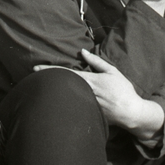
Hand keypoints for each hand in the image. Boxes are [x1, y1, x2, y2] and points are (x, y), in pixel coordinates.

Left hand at [34, 50, 164, 138]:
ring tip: (43, 87)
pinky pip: (72, 104)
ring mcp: (84, 103)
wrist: (130, 112)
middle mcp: (84, 92)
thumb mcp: (112, 71)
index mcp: (89, 80)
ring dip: (53, 91)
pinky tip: (56, 100)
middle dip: (47, 80)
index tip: (35, 68)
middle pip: (61, 85)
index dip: (49, 70)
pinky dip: (63, 101)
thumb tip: (83, 51)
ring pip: (64, 95)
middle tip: (34, 76)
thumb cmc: (123, 90)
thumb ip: (96, 61)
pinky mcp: (86, 113)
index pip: (65, 73)